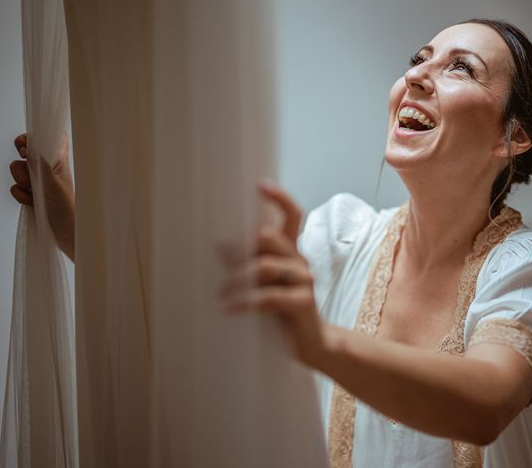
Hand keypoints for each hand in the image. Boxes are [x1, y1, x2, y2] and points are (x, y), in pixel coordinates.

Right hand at [9, 133, 75, 259]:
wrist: (67, 232)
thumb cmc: (67, 208)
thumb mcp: (53, 185)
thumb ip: (40, 167)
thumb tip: (30, 150)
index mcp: (58, 162)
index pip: (47, 140)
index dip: (33, 137)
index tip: (24, 144)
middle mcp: (47, 170)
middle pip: (25, 155)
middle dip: (22, 163)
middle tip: (29, 171)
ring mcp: (38, 183)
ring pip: (18, 172)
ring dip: (22, 183)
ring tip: (34, 194)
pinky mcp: (32, 195)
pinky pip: (16, 189)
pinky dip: (20, 196)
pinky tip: (32, 203)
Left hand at [218, 181, 326, 367]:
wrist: (311, 346)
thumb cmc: (282, 313)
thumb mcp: (263, 285)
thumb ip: (247, 264)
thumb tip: (220, 244)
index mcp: (291, 251)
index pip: (293, 215)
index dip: (280, 198)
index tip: (260, 185)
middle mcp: (300, 260)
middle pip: (269, 235)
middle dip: (240, 249)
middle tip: (221, 268)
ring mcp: (304, 281)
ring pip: (266, 265)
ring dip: (237, 278)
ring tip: (220, 294)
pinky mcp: (303, 304)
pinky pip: (270, 296)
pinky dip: (246, 301)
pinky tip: (229, 308)